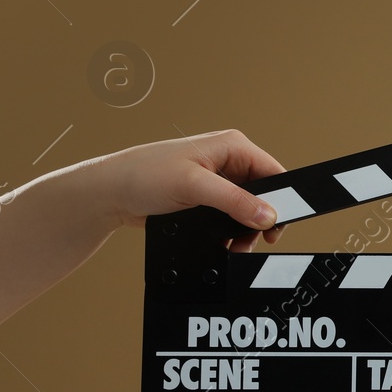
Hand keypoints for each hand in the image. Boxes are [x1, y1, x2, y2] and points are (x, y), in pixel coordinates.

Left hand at [91, 130, 287, 252]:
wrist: (110, 194)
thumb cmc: (142, 175)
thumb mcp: (193, 186)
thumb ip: (233, 201)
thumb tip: (266, 215)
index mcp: (232, 146)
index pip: (273, 172)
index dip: (281, 200)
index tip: (277, 225)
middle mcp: (227, 160)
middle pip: (264, 194)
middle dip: (261, 220)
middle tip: (255, 240)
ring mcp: (217, 180)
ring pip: (248, 209)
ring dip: (245, 230)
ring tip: (236, 245)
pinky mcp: (206, 197)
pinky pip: (231, 216)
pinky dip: (232, 232)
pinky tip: (224, 241)